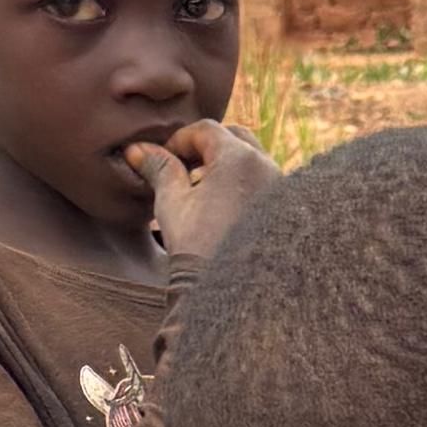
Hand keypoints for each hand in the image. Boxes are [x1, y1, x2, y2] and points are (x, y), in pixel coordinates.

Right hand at [133, 120, 277, 265]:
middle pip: (235, 138)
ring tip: (202, 192)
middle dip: (207, 148)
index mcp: (239, 158)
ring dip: (226, 166)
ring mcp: (282, 188)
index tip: (164, 158)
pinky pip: (264, 183)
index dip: (180, 140)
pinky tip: (223, 209)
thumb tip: (136, 149)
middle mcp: (267, 167)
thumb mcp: (172, 204)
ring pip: (252, 160)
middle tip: (184, 171)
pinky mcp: (289, 210)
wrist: (230, 295)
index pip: (207, 130)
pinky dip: (243, 185)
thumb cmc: (197, 248)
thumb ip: (159, 169)